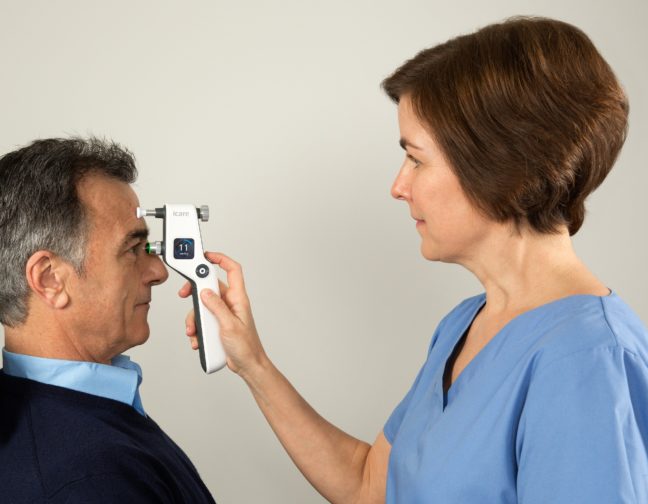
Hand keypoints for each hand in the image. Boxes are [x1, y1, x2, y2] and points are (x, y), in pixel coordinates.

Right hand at [178, 252, 266, 375]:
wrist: (248, 366)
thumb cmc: (246, 347)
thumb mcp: (229, 326)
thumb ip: (217, 307)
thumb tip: (205, 292)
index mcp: (238, 299)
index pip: (232, 270)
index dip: (220, 259)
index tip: (206, 256)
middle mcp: (231, 303)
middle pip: (210, 287)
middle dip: (195, 292)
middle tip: (184, 294)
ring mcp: (224, 314)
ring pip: (203, 306)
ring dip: (194, 317)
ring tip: (193, 330)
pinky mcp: (218, 324)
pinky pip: (203, 320)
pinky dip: (196, 328)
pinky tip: (197, 339)